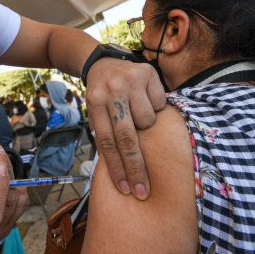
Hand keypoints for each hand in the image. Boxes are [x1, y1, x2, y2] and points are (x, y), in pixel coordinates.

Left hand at [85, 58, 165, 199]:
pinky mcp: (147, 72)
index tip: (126, 189)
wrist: (104, 62)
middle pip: (127, 137)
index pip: (106, 142)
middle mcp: (112, 90)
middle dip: (136, 168)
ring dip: (146, 126)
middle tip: (144, 190)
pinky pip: (159, 103)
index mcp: (94, 103)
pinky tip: (145, 99)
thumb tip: (120, 173)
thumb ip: (105, 133)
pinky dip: (155, 107)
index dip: (117, 168)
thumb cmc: (102, 96)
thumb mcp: (95, 111)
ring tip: (137, 115)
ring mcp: (130, 80)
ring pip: (147, 121)